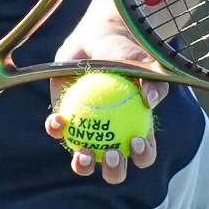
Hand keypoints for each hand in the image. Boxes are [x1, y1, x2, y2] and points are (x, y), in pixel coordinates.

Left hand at [43, 17, 166, 185]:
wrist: (95, 38)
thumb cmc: (123, 52)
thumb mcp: (140, 62)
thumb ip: (151, 80)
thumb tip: (150, 99)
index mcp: (136, 129)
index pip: (144, 152)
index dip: (142, 155)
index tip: (135, 141)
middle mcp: (112, 136)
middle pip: (115, 167)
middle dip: (114, 170)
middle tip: (110, 154)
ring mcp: (86, 131)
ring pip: (85, 160)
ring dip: (83, 164)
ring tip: (82, 154)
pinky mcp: (64, 121)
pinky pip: (59, 130)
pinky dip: (57, 129)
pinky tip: (57, 122)